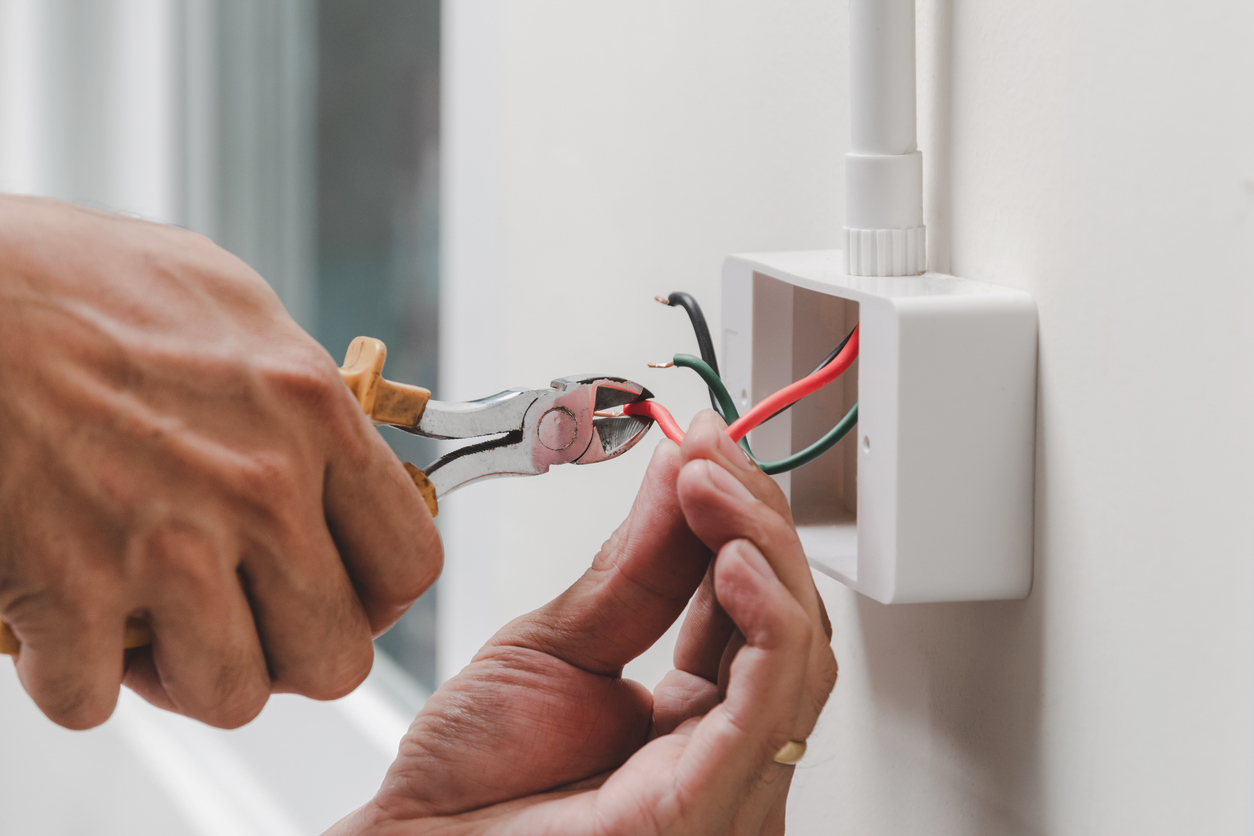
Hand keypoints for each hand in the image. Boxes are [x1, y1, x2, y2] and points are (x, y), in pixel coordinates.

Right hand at [0, 196, 440, 728]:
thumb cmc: (71, 282)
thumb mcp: (230, 308)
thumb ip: (296, 393)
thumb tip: (336, 444)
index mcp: (312, 413)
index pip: (409, 563)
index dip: (377, 597)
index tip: (342, 591)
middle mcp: (259, 486)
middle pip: (336, 656)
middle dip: (288, 652)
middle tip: (245, 619)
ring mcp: (168, 546)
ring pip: (232, 697)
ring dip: (190, 674)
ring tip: (155, 622)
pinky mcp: (66, 590)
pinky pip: (94, 699)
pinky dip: (75, 674)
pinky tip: (63, 617)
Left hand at [329, 411, 836, 834]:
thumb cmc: (472, 779)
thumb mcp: (560, 640)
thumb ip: (635, 566)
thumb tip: (685, 471)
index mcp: (693, 718)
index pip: (756, 605)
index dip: (742, 520)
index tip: (706, 449)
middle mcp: (724, 751)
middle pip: (790, 623)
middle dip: (758, 524)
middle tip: (710, 458)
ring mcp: (727, 784)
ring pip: (798, 656)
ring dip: (764, 553)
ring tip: (712, 489)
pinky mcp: (707, 809)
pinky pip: (766, 710)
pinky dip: (766, 625)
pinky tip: (734, 562)